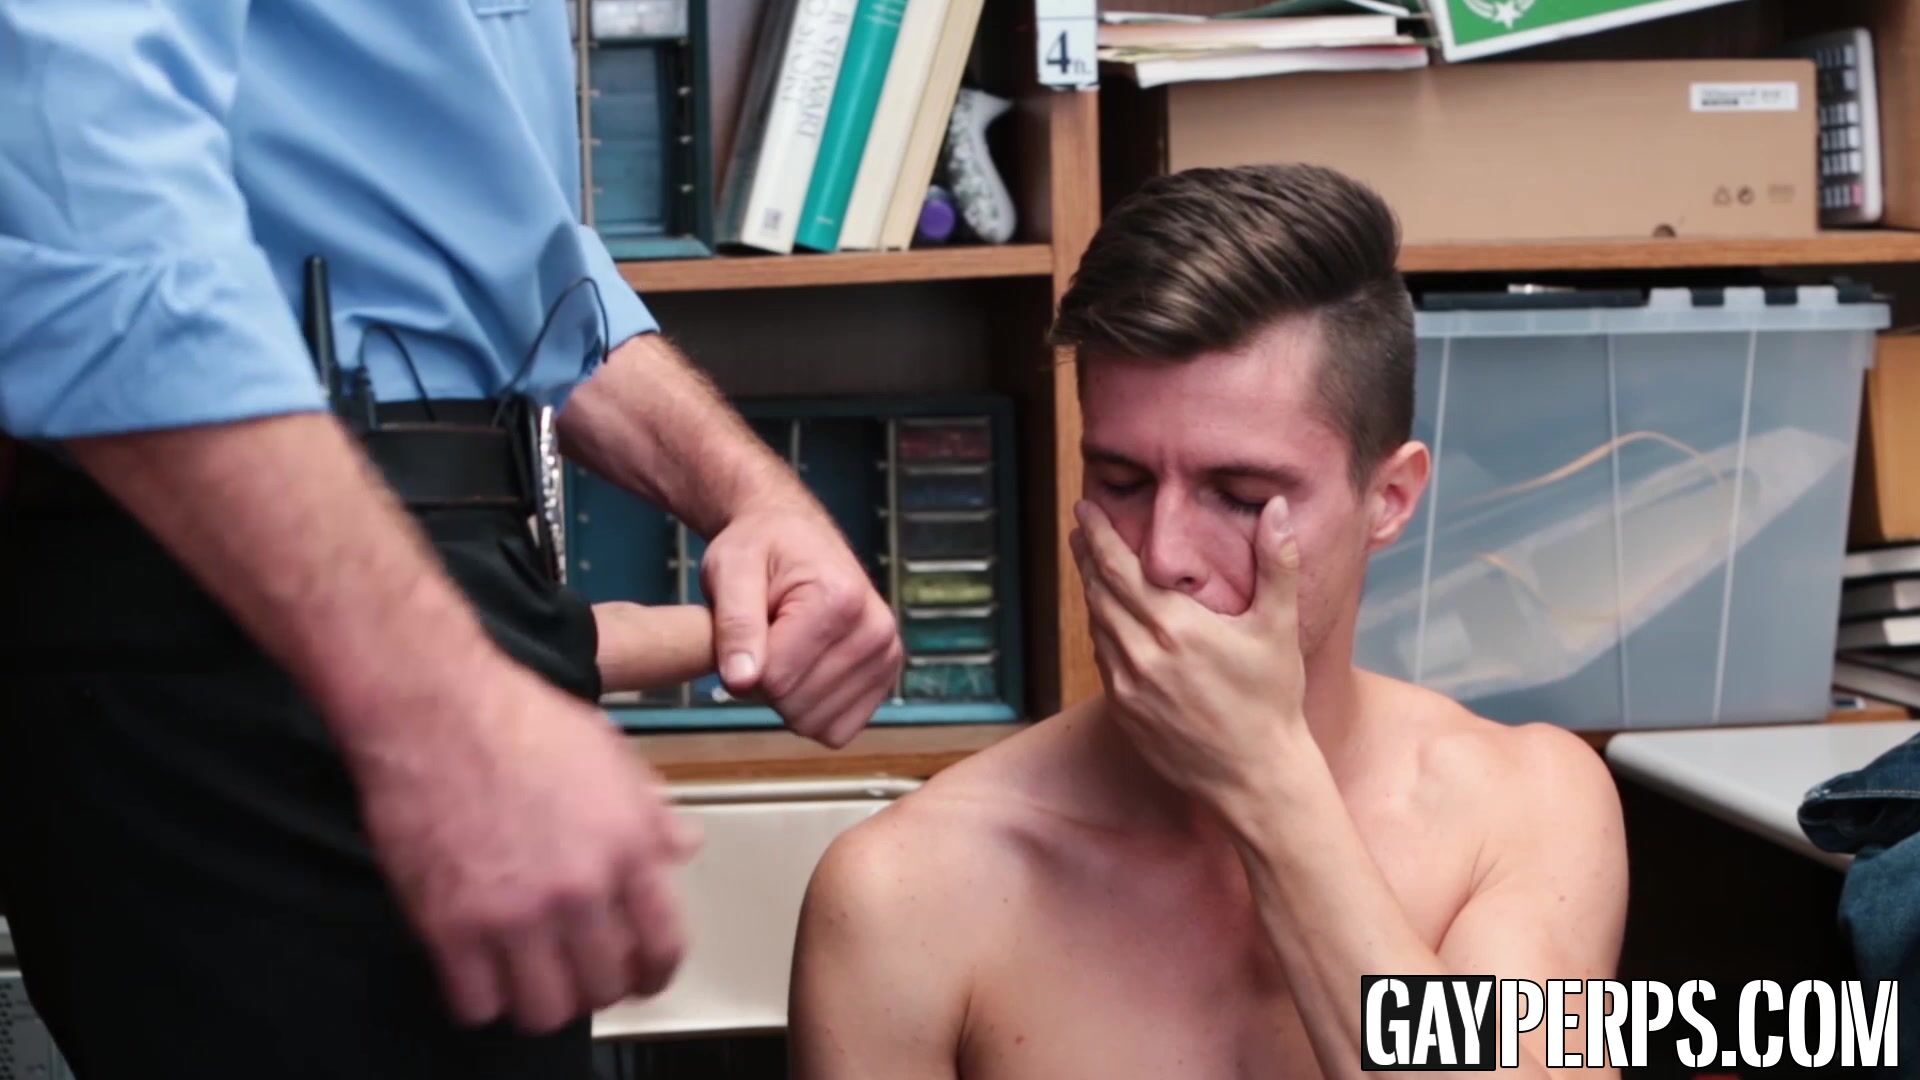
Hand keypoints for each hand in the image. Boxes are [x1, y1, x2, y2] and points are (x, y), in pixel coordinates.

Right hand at [353, 665, 699, 1032]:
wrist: (435, 705)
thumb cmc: (517, 717)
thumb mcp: (611, 753)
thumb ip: (650, 810)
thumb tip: (683, 846)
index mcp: (628, 845)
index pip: (664, 945)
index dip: (656, 972)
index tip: (644, 976)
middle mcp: (581, 888)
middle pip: (605, 987)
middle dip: (598, 987)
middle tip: (581, 973)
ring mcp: (515, 912)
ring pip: (545, 1011)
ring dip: (543, 1003)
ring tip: (533, 980)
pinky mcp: (451, 925)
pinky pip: (477, 1004)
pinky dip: (481, 1000)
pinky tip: (481, 975)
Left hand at [701, 498, 901, 746]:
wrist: (794, 534)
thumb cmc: (760, 547)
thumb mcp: (730, 570)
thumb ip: (734, 625)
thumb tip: (741, 681)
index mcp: (840, 599)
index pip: (776, 679)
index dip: (743, 668)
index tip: (743, 635)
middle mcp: (876, 630)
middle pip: (796, 706)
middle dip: (766, 684)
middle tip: (764, 639)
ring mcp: (887, 656)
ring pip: (816, 723)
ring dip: (788, 698)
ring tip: (785, 649)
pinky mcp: (887, 676)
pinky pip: (838, 729)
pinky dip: (813, 711)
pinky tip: (805, 671)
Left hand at [1071, 498, 1308, 812]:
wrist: (1254, 776)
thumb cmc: (1272, 700)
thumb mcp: (1278, 628)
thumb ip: (1277, 563)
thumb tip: (1277, 508)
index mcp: (1175, 626)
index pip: (1119, 567)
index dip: (1098, 535)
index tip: (1084, 509)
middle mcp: (1141, 654)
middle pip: (1099, 591)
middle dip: (1088, 556)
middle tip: (1081, 529)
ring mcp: (1127, 686)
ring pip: (1097, 625)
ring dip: (1092, 592)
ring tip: (1092, 568)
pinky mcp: (1123, 712)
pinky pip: (1103, 660)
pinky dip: (1102, 632)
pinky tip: (1109, 622)